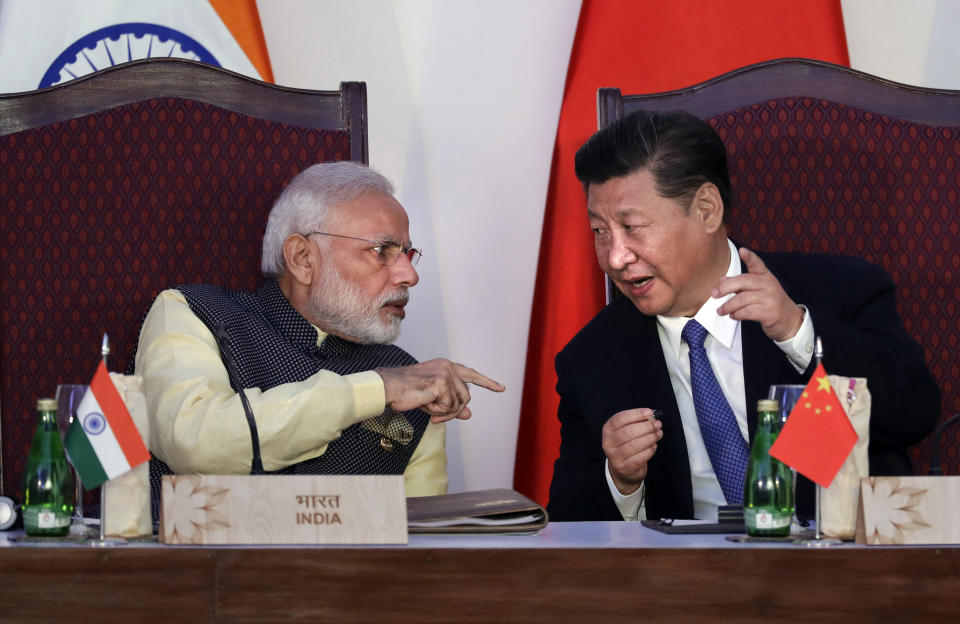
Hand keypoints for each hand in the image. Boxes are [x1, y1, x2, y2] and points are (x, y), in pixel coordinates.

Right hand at [376, 358, 504, 423]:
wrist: (388, 388)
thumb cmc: (406, 392)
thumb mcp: (433, 399)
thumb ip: (452, 405)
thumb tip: (469, 414)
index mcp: (445, 366)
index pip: (471, 374)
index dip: (487, 382)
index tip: (501, 388)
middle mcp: (448, 367)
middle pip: (466, 396)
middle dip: (454, 411)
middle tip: (437, 417)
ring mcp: (446, 374)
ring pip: (459, 403)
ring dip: (444, 412)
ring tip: (427, 407)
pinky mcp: (441, 383)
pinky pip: (448, 407)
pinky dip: (437, 411)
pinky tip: (425, 404)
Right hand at [602, 408, 661, 494]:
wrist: (622, 469)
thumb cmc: (626, 445)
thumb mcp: (626, 431)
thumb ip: (636, 422)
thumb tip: (651, 415)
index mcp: (608, 430)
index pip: (620, 418)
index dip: (636, 414)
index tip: (650, 412)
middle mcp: (608, 442)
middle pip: (628, 432)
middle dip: (646, 427)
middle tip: (658, 424)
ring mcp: (615, 456)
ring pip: (635, 445)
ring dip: (650, 438)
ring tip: (659, 434)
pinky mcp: (624, 467)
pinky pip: (640, 457)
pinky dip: (650, 450)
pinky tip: (654, 445)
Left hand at [713, 247, 804, 341]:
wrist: (789, 320)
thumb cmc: (769, 303)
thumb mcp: (757, 290)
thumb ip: (741, 284)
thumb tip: (722, 281)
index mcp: (765, 276)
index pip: (757, 264)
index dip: (750, 257)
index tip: (742, 250)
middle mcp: (769, 284)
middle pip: (744, 281)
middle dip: (725, 288)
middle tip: (714, 294)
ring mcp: (771, 298)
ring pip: (743, 299)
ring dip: (728, 306)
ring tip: (721, 310)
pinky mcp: (770, 312)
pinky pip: (748, 312)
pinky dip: (737, 314)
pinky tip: (733, 315)